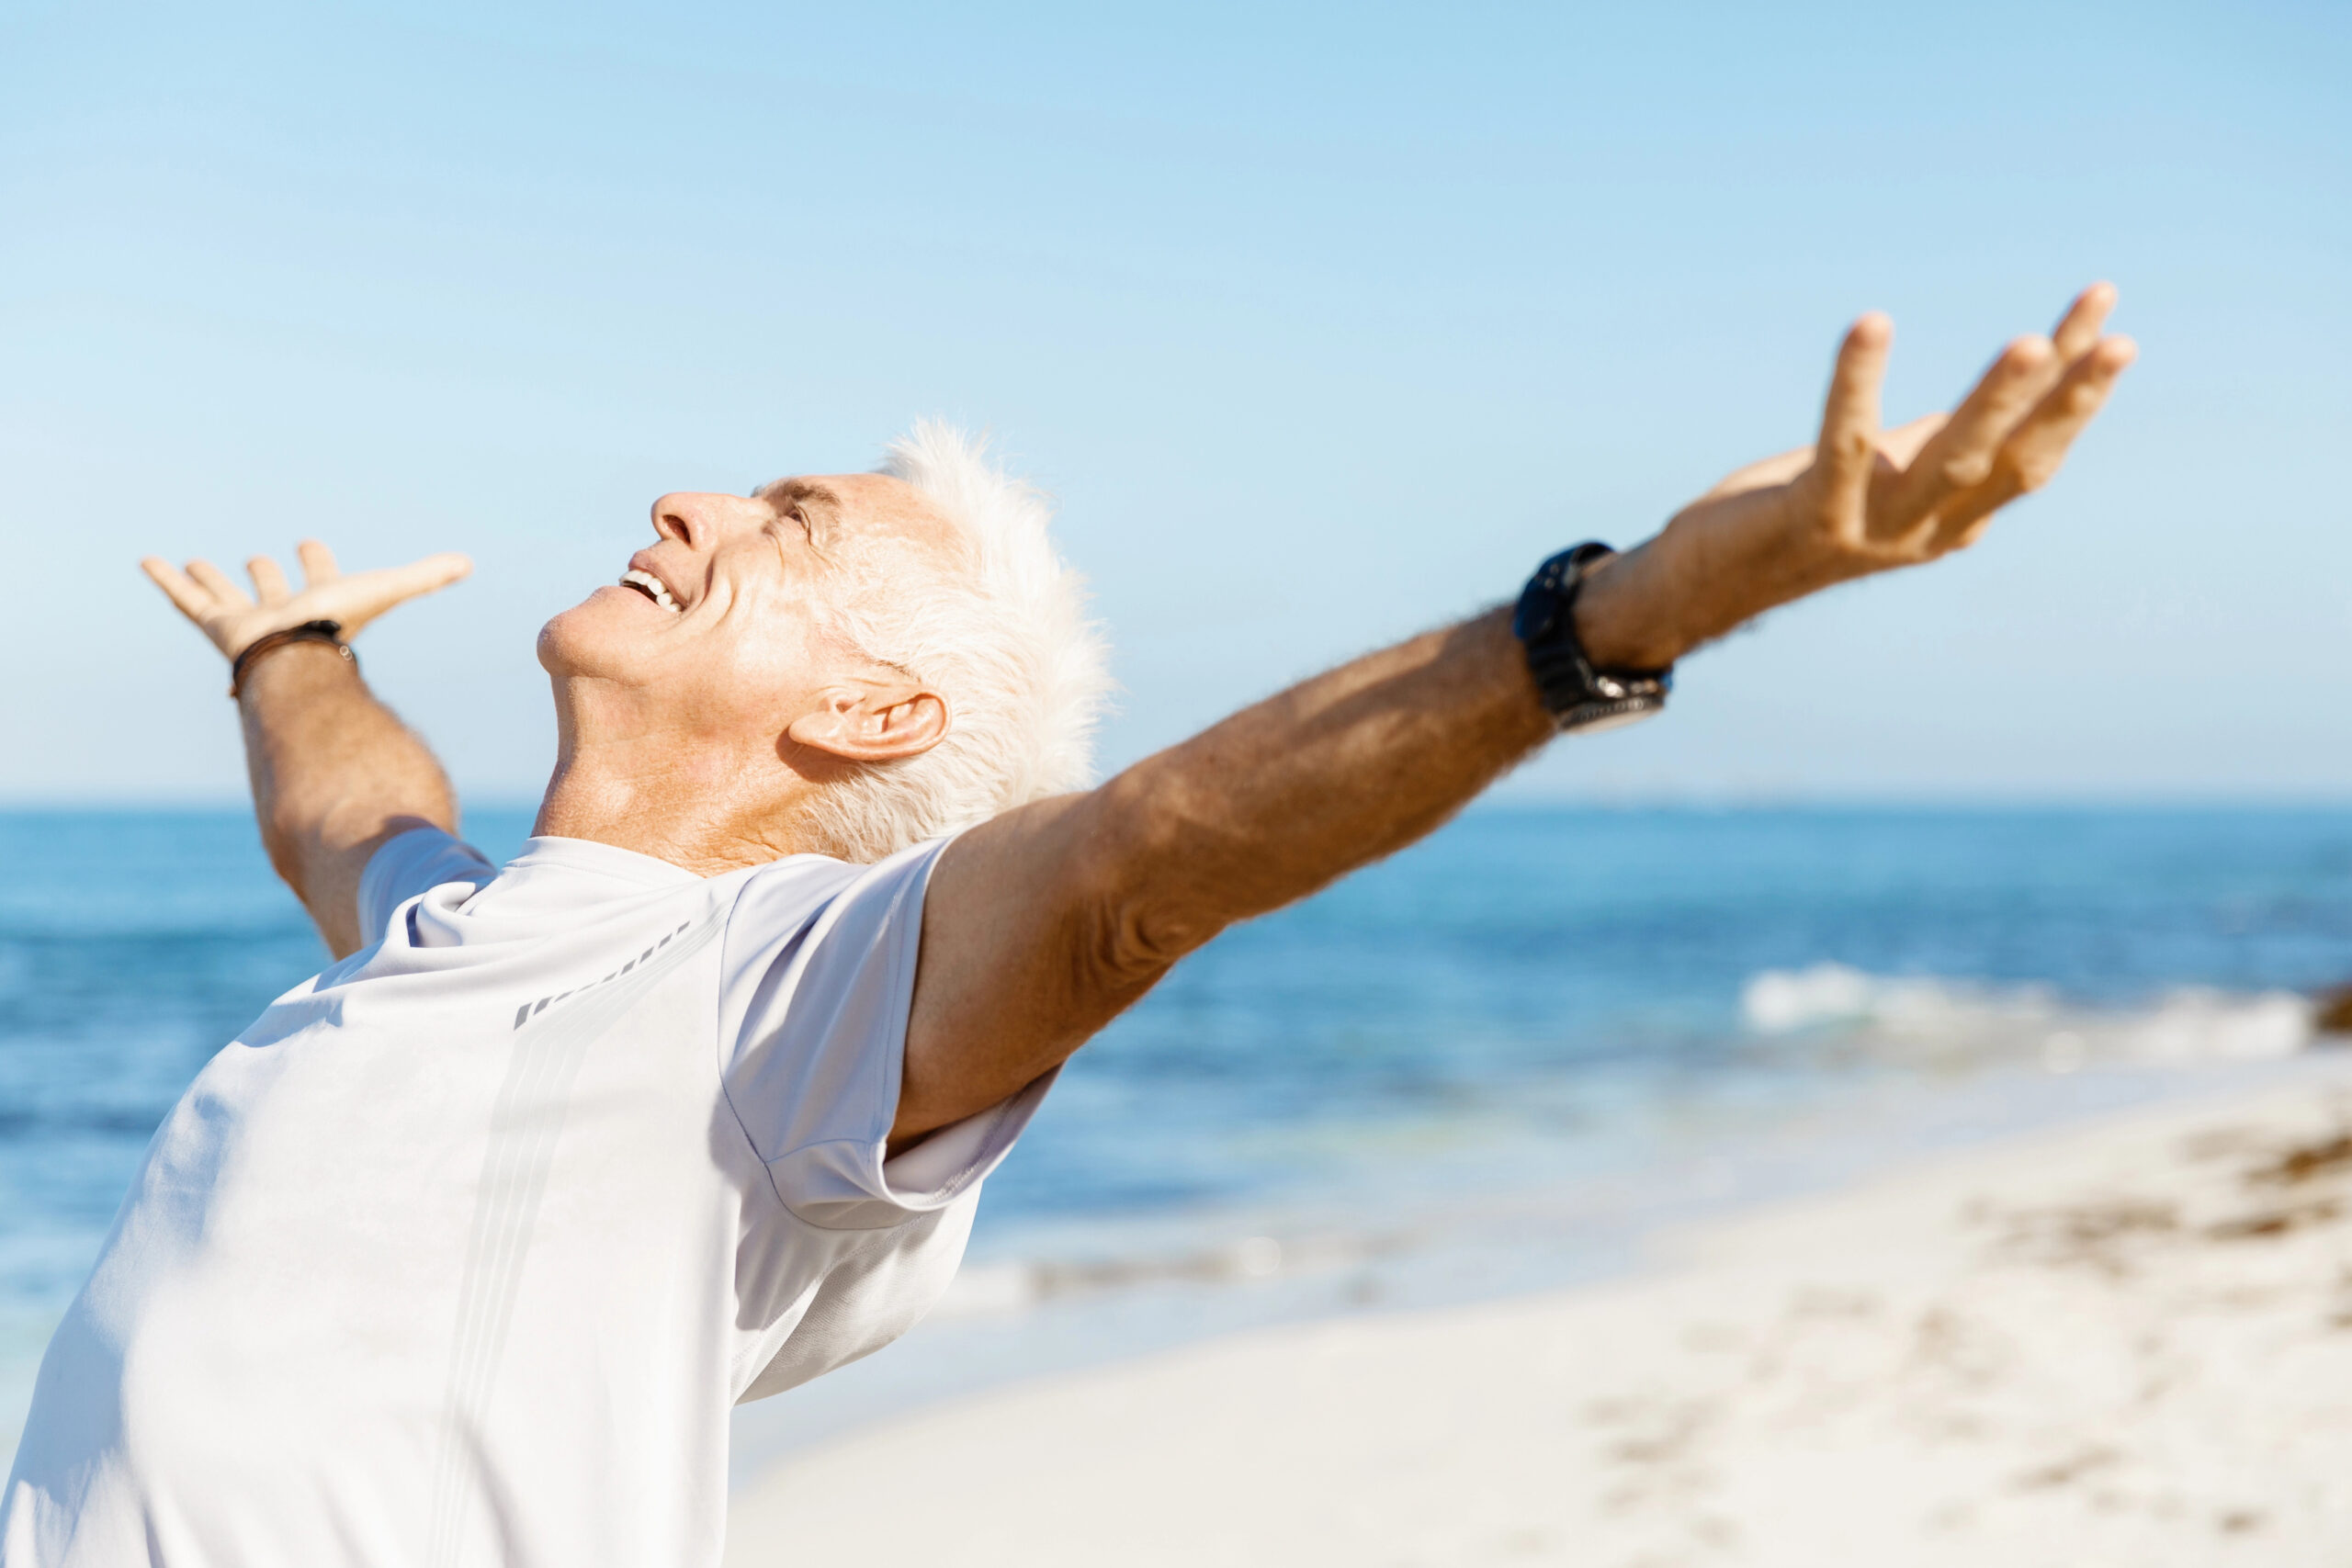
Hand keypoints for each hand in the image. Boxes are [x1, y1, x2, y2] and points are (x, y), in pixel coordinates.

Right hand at [141, 541, 471, 661]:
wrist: (297, 658)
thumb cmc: (340, 624)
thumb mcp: (389, 588)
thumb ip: (428, 577)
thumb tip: (470, 562)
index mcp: (320, 601)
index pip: (320, 576)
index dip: (317, 560)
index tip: (310, 544)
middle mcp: (283, 611)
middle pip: (272, 590)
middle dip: (266, 575)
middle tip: (259, 561)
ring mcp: (248, 621)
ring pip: (225, 597)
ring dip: (212, 579)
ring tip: (195, 562)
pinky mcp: (216, 626)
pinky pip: (185, 600)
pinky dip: (165, 580)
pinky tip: (146, 561)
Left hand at [1579, 285, 2135, 667]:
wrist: (1706, 584)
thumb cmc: (1799, 515)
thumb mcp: (1883, 476)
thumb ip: (1938, 443)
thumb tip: (2005, 398)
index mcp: (1953, 518)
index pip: (2033, 450)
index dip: (2076, 394)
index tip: (2111, 321)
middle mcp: (1924, 531)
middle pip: (2009, 461)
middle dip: (2065, 404)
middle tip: (2115, 340)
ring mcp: (1870, 529)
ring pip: (1948, 462)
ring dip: (1993, 402)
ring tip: (2030, 344)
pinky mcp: (1810, 516)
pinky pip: (1842, 443)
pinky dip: (1858, 383)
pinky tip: (1872, 325)